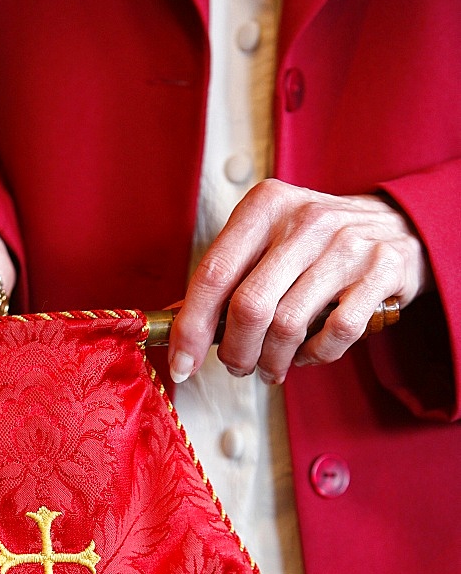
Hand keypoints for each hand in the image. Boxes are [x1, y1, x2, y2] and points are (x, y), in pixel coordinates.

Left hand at [169, 179, 431, 383]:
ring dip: (272, 361)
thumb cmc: (317, 244)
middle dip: (235, 353)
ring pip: (289, 325)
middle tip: (238, 367)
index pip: (213, 274)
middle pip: (249, 307)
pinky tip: (309, 354)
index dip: (191, 328)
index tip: (181, 366)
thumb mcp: (269, 241)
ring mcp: (346, 244)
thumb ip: (227, 275)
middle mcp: (304, 219)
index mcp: (265, 206)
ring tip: (270, 368)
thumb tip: (174, 318)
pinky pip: (337, 332)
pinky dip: (316, 355)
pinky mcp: (382, 270)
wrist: (399, 225)